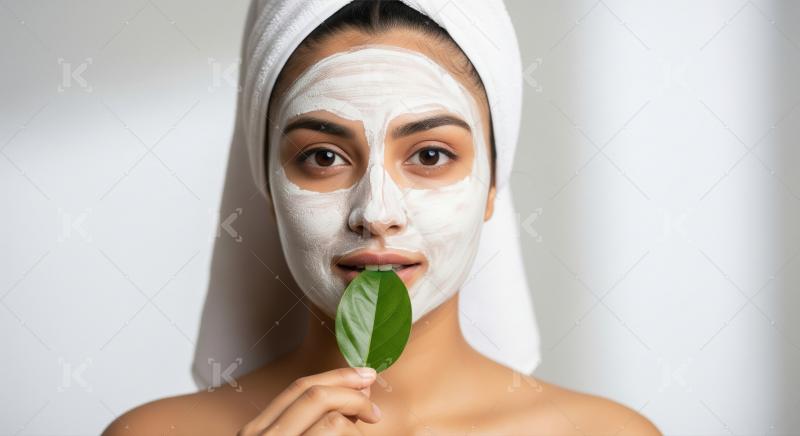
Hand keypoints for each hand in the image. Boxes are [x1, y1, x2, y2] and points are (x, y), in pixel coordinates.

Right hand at [237, 367, 381, 434]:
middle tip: (372, 383)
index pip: (298, 389)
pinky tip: (361, 434)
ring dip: (353, 404)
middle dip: (346, 382)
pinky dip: (351, 427)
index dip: (334, 377)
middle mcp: (257, 435)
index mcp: (258, 431)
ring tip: (373, 415)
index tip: (362, 377)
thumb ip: (315, 423)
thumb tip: (359, 391)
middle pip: (309, 390)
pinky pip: (330, 426)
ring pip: (320, 403)